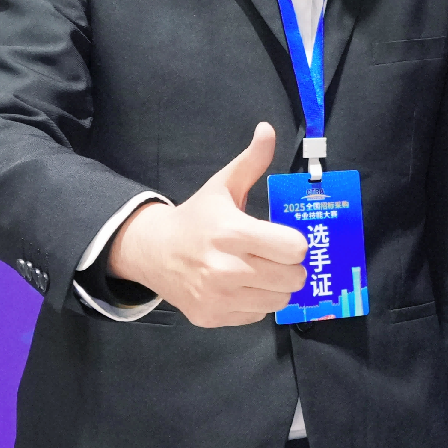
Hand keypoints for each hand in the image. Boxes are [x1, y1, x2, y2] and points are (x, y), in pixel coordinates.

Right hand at [107, 122, 307, 326]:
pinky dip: (257, 302)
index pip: (294, 248)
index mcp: (231, 233)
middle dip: (291, 266)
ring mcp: (218, 297)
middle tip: (277, 257)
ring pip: (279, 300)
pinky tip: (243, 286)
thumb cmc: (196, 218)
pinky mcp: (212, 317)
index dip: (295, 243)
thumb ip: (251, 162)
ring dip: (277, 286)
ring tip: (262, 271)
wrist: (152, 252)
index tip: (284, 238)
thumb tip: (267, 130)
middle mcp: (225, 269)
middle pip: (292, 278)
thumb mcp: (222, 186)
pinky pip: (258, 315)